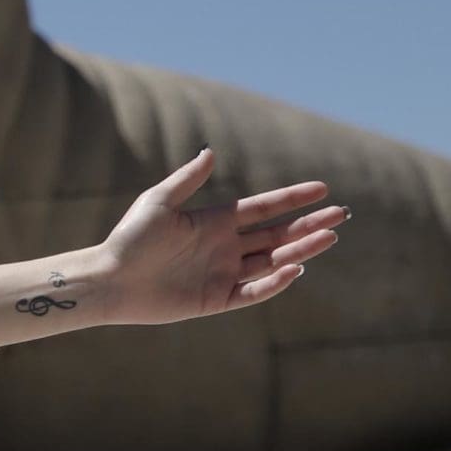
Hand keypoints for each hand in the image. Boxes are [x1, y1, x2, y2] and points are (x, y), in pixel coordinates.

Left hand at [96, 148, 346, 326]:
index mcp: (214, 222)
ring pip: (273, 261)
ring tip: (330, 237)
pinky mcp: (217, 299)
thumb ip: (187, 180)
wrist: (109, 280)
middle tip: (341, 215)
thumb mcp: (158, 202)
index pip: (263, 209)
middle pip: (277, 235)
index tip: (322, 189)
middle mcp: (224, 247)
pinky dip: (275, 282)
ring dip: (301, 250)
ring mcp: (223, 274)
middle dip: (309, 225)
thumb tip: (211, 151)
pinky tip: (295, 268)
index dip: (292, 199)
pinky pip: (254, 291)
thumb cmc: (128, 239)